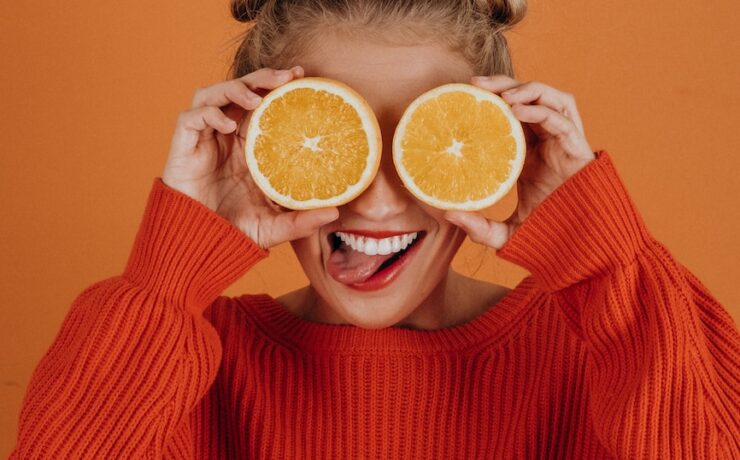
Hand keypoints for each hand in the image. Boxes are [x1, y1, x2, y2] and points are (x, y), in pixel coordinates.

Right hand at [162, 66, 338, 248]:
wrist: (199, 244)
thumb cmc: (234, 232)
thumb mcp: (275, 226)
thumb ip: (302, 220)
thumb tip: (336, 213)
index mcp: (250, 146)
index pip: (263, 104)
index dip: (278, 86)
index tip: (302, 77)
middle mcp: (227, 136)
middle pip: (242, 90)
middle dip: (262, 77)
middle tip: (288, 76)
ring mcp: (205, 139)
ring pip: (214, 94)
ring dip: (235, 89)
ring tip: (257, 99)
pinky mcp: (183, 146)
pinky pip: (191, 117)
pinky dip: (210, 114)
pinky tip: (228, 126)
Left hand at [444, 76, 595, 248]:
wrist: (580, 246)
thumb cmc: (547, 234)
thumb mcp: (505, 232)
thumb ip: (479, 226)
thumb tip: (448, 215)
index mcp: (529, 152)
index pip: (511, 113)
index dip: (491, 99)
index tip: (464, 95)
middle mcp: (547, 141)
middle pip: (528, 97)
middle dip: (504, 84)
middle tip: (475, 84)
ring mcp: (564, 142)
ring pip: (550, 98)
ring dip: (526, 89)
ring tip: (501, 95)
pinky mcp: (579, 149)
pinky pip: (561, 119)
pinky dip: (540, 110)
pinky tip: (518, 111)